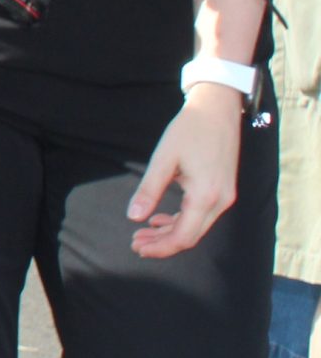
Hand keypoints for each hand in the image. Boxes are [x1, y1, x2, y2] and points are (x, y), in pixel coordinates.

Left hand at [128, 84, 242, 257]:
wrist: (217, 110)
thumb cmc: (189, 130)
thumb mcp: (164, 159)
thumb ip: (149, 190)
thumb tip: (133, 217)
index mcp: (206, 196)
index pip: (183, 236)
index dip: (160, 247)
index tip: (137, 247)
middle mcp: (221, 201)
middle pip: (191, 236)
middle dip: (162, 243)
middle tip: (135, 243)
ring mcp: (225, 197)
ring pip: (197, 227)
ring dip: (170, 232)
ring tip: (143, 233)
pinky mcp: (224, 190)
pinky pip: (202, 214)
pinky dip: (181, 220)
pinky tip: (160, 218)